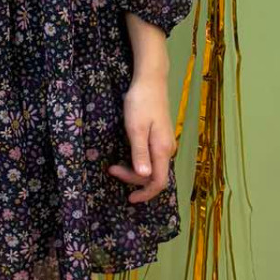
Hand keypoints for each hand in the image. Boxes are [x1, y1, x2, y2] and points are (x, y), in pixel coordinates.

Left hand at [108, 70, 174, 203]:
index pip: (159, 182)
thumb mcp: (135, 128)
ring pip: (153, 167)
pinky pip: (153, 158)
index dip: (145, 193)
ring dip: (135, 171)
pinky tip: (127, 158)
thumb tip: (145, 176)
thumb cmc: (140, 103)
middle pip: (155, 176)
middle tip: (111, 169)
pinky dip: (139, 163)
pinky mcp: (161, 137)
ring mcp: (165, 143)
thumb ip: (140, 153)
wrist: (150, 81)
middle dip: (133, 179)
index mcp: (162, 150)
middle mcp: (168, 149)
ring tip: (115, 166)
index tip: (129, 198)